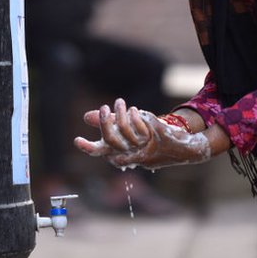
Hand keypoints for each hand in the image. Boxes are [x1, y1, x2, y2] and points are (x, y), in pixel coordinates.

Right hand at [73, 98, 211, 169]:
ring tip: (120, 102)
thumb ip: (107, 123)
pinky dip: (135, 117)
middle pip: (110, 141)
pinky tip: (135, 110)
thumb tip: (86, 117)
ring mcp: (142, 149)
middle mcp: (129, 155)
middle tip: (103, 107)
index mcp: (119, 154)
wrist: (179, 147)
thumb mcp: (126, 129)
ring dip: (121, 114)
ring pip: (125, 131)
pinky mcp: (154, 140)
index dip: (87, 148)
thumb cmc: (148, 138)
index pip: (99, 152)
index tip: (76, 140)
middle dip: (104, 122)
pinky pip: (140, 127)